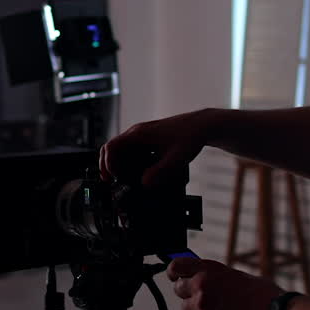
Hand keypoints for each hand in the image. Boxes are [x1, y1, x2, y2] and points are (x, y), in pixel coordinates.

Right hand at [100, 109, 215, 186]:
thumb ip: (160, 172)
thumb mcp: (175, 159)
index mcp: (139, 134)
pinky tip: (140, 175)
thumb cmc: (189, 137)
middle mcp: (137, 134)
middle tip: (112, 182)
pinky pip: (132, 153)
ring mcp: (142, 137)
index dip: (108, 164)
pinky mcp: (148, 142)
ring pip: (121, 152)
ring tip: (127, 181)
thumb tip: (144, 183)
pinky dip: (131, 165)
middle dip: (109, 167)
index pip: (111, 147)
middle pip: (112, 150)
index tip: (114, 178)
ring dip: (120, 167)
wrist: (201, 126)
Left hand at [168, 257, 283, 309]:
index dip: (173, 272)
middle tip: (203, 299)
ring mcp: (202, 304)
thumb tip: (197, 277)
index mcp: (210, 268)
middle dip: (188, 294)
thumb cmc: (260, 295)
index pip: (177, 266)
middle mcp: (202, 283)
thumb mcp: (234, 276)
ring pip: (186, 308)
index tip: (175, 277)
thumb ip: (214, 276)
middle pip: (179, 290)